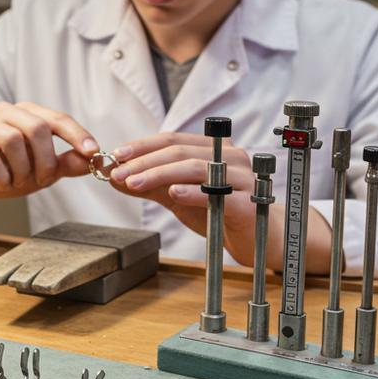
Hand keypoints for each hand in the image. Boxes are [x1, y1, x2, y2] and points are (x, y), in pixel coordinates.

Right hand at [0, 101, 98, 202]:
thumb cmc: (5, 172)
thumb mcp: (40, 171)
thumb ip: (65, 164)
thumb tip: (94, 160)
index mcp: (25, 114)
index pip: (56, 119)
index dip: (76, 134)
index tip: (92, 152)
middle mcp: (3, 112)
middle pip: (36, 128)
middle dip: (46, 160)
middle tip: (44, 180)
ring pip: (13, 141)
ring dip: (22, 170)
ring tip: (17, 182)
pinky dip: (2, 177)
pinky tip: (1, 183)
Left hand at [107, 132, 331, 270]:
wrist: (262, 239)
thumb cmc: (222, 214)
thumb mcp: (180, 197)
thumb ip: (151, 186)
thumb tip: (116, 177)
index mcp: (214, 149)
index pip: (173, 139)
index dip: (142, 146)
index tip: (115, 156)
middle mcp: (229, 157)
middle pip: (180, 151)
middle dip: (144, 162)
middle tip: (117, 173)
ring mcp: (241, 178)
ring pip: (195, 168)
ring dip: (160, 174)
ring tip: (134, 183)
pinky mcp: (248, 202)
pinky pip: (217, 194)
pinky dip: (193, 192)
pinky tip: (172, 194)